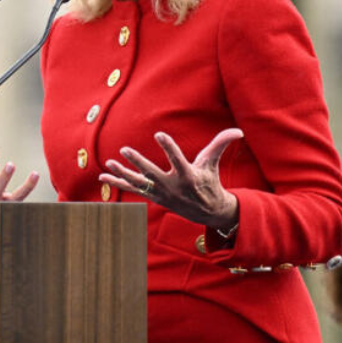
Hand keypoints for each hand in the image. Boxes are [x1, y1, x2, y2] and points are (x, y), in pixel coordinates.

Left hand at [99, 129, 241, 229]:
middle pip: (152, 173)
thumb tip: (238, 130)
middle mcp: (172, 186)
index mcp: (188, 176)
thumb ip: (221, 144)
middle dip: (138, 162)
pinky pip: (133, 189)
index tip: (159, 134)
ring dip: (123, 174)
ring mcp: (161, 193)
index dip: (168, 147)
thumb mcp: (213, 163)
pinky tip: (103, 176)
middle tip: (125, 149)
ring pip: (139, 183)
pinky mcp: (153, 196)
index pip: (177, 160)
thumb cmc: (209, 181)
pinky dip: (118, 183)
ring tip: (110, 163)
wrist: (207, 211)